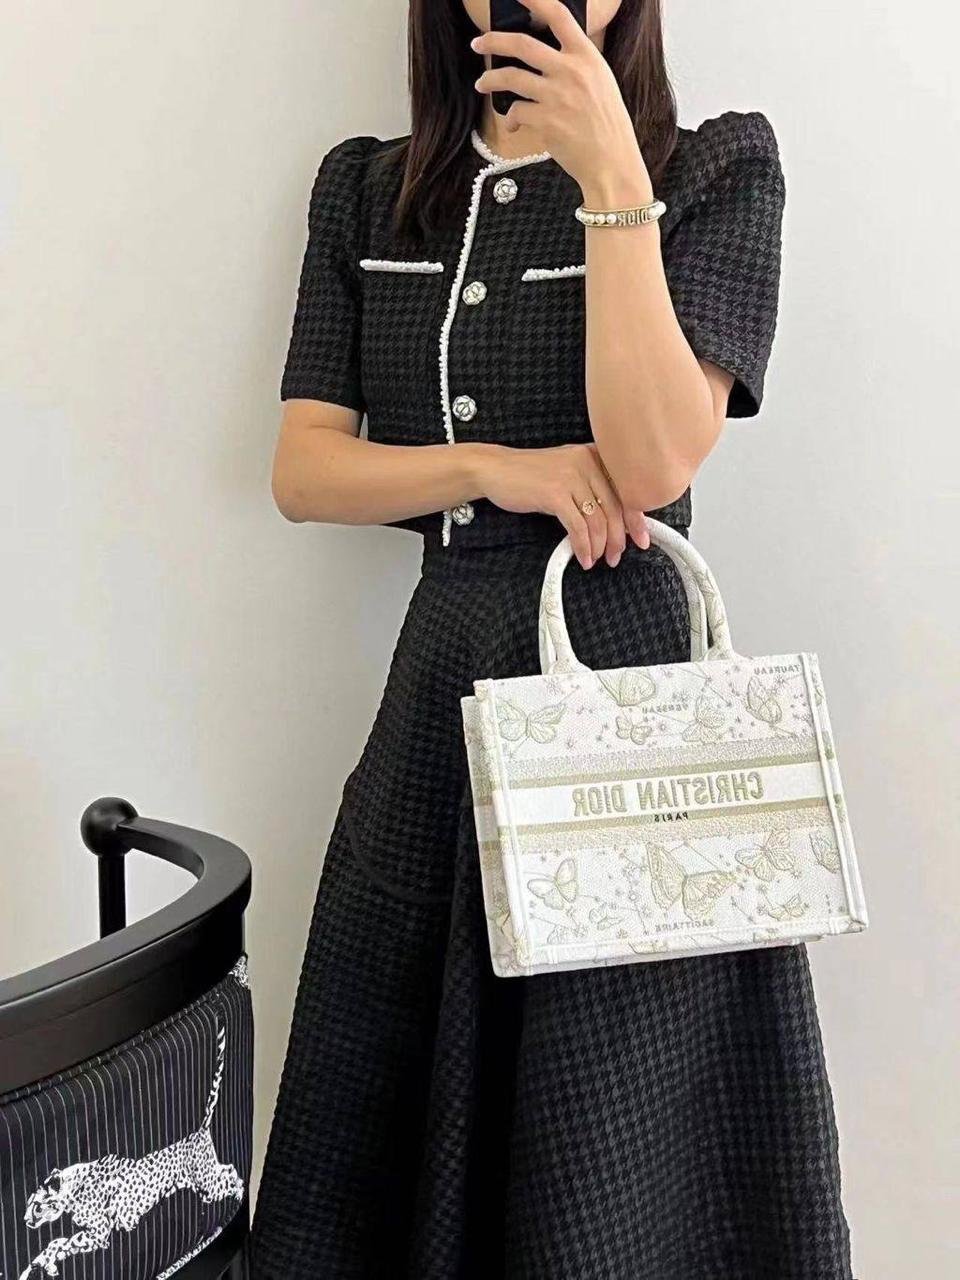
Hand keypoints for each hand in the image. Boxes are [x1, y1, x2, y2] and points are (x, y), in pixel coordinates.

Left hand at [470, 0, 653, 203]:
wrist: (612, 163)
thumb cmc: (607, 126)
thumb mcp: (601, 83)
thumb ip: (576, 65)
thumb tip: (549, 57)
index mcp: (587, 57)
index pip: (559, 15)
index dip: (535, 0)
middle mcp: (570, 71)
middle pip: (522, 43)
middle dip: (493, 40)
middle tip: (478, 42)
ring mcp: (557, 96)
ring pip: (510, 77)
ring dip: (490, 79)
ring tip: (482, 83)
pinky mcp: (546, 121)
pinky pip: (516, 111)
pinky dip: (510, 118)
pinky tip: (513, 124)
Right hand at [474, 442, 649, 568]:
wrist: (495, 469)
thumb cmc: (530, 475)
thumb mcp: (567, 472)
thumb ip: (591, 487)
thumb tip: (615, 519)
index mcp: (595, 456)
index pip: (626, 491)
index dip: (637, 520)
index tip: (642, 539)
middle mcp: (587, 462)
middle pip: (615, 508)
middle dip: (618, 539)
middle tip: (616, 556)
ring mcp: (571, 477)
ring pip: (598, 521)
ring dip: (600, 547)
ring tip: (596, 559)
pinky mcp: (555, 494)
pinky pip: (578, 527)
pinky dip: (583, 547)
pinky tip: (583, 557)